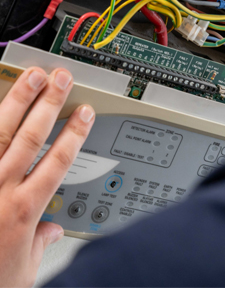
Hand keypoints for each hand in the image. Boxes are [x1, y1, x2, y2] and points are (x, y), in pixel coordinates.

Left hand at [0, 67, 94, 286]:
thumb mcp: (24, 270)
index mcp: (24, 210)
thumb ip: (40, 243)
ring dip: (17, 102)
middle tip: (60, 78)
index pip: (58, 159)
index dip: (74, 132)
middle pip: (29, 137)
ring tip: (31, 77)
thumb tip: (51, 231)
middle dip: (48, 104)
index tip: (85, 112)